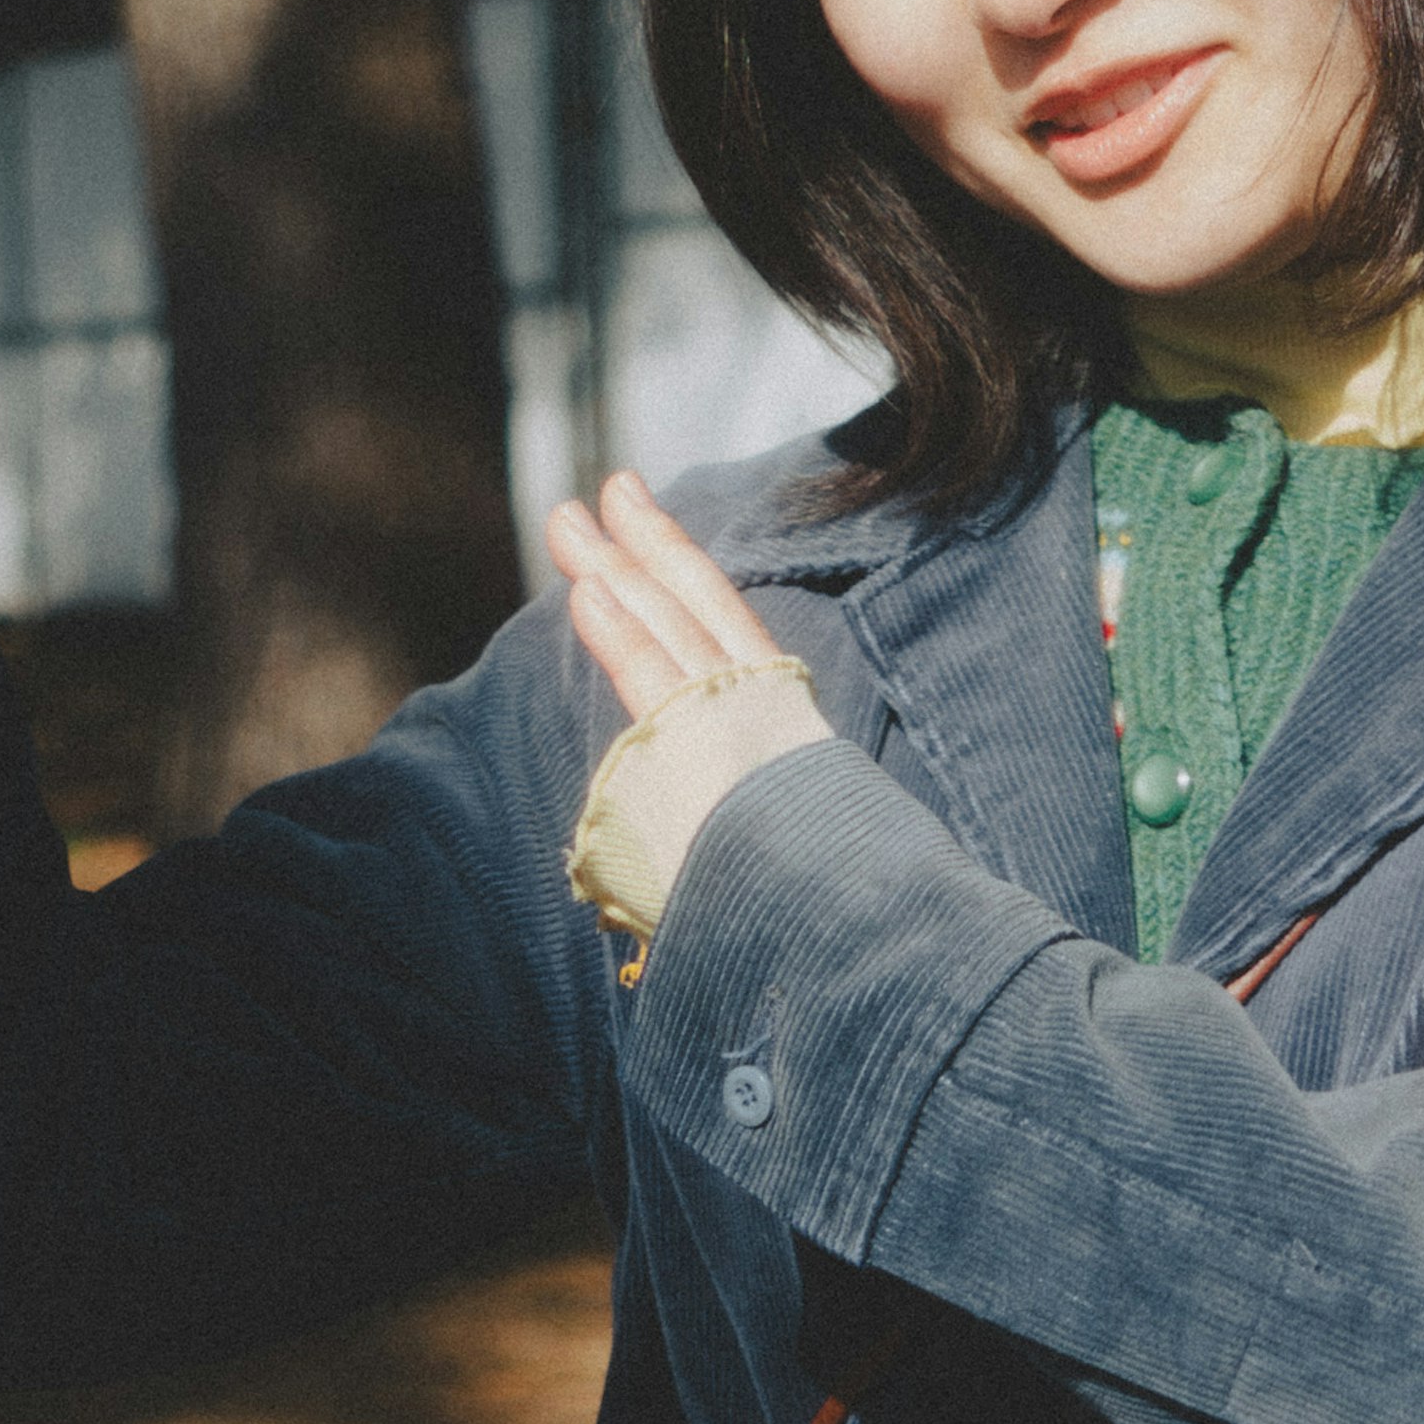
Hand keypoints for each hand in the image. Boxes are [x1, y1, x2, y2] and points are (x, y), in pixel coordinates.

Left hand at [546, 474, 833, 946]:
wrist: (854, 931)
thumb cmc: (822, 907)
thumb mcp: (789, 842)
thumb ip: (748, 817)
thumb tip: (724, 847)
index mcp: (782, 729)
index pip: (725, 633)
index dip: (684, 574)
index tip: (648, 528)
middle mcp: (763, 712)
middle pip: (695, 607)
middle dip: (644, 546)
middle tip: (606, 492)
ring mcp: (733, 725)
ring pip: (668, 625)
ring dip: (614, 565)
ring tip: (569, 518)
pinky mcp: (705, 751)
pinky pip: (653, 674)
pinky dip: (619, 627)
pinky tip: (588, 585)